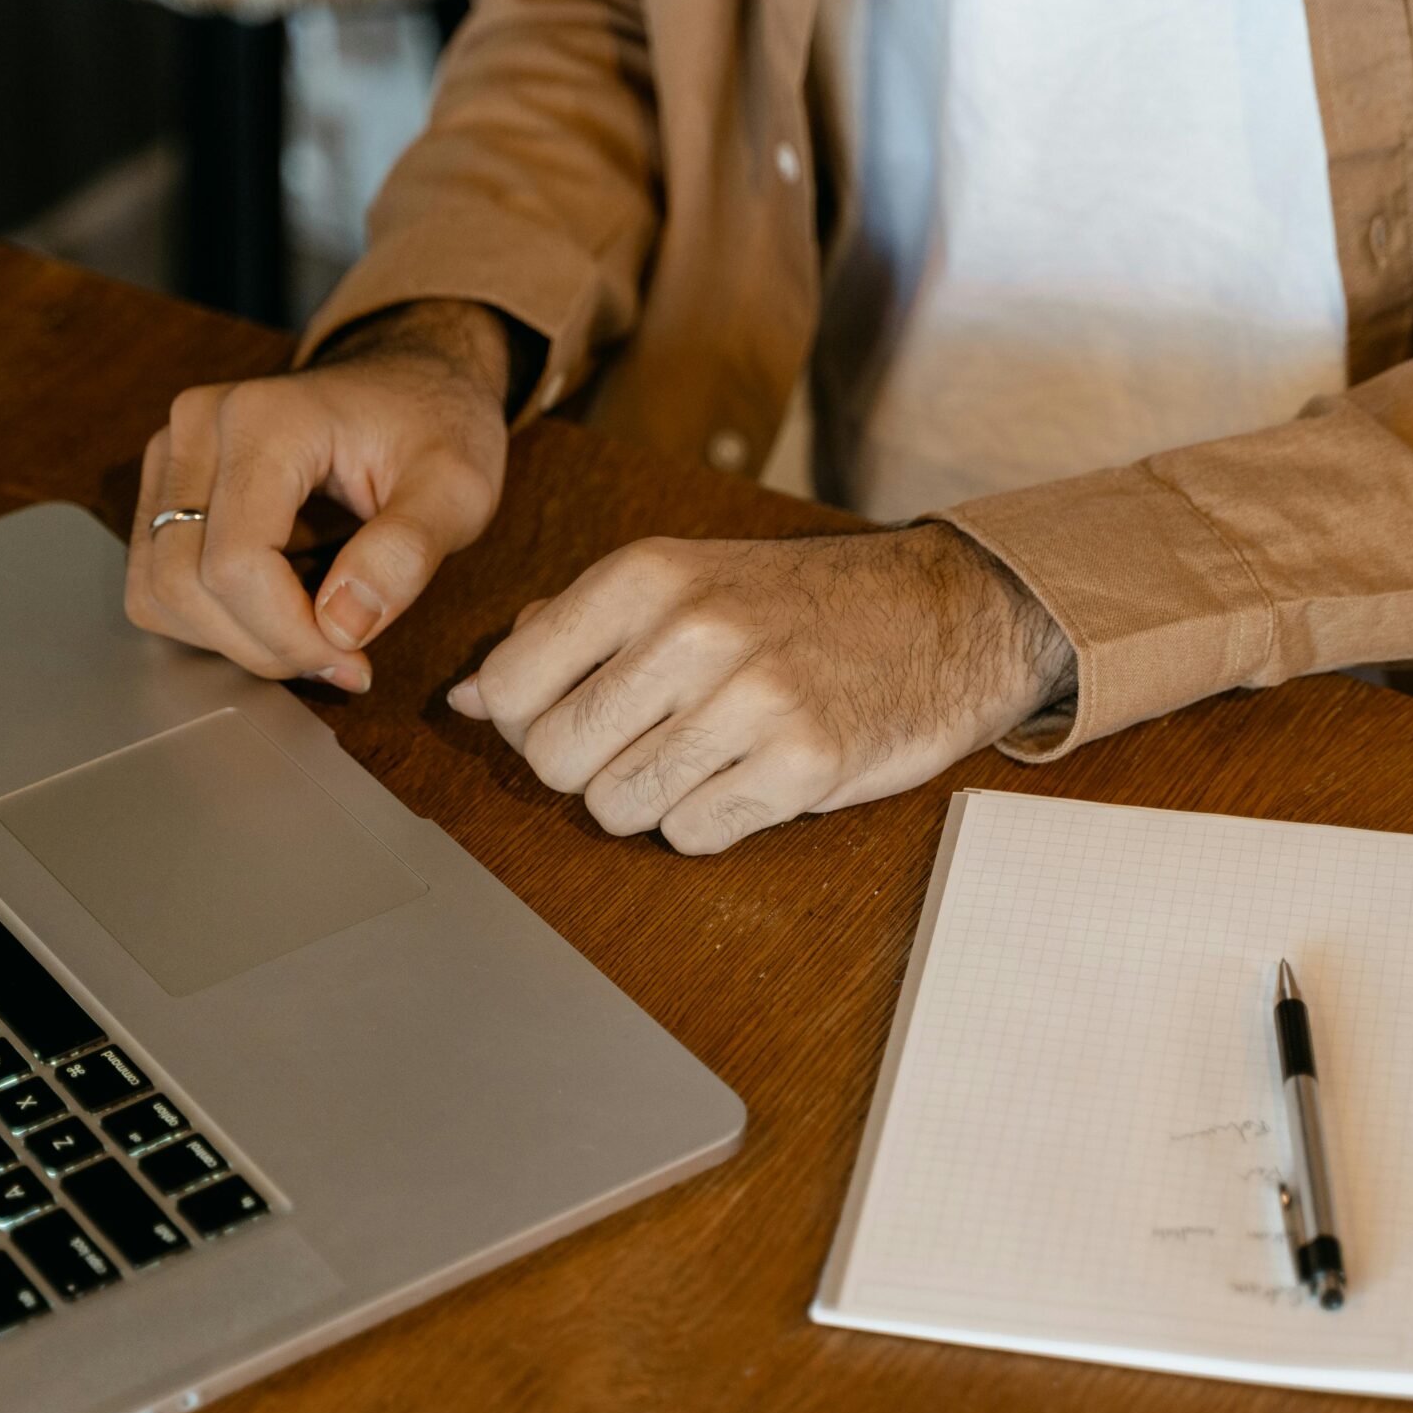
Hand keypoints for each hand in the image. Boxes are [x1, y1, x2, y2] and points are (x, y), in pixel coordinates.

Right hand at [125, 300, 513, 690]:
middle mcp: (198, 427)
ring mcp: (171, 453)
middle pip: (184, 583)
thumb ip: (407, 552)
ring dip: (233, 639)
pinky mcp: (164, 485)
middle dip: (264, 645)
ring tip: (311, 633)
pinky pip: (156, 583)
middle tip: (338, 657)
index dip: (289, 633)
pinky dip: (211, 620)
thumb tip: (341, 626)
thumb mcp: (457, 489)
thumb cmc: (436, 428)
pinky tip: (276, 610)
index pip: (236, 562)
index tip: (352, 660)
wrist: (409, 383)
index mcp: (265, 419)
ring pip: (158, 591)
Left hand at [448, 524, 1076, 852]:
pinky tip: (749, 778)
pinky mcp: (803, 764)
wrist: (943, 614)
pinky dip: (711, 822)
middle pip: (553, 759)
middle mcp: (693, 631)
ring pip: (617, 807)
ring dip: (651, 800)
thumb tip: (469, 699)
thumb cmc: (797, 605)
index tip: (567, 716)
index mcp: (646, 575)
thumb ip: (568, 632)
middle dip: (586, 769)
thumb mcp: (680, 582)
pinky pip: (692, 836)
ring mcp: (751, 699)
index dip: (523, 721)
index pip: (509, 686)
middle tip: (645, 744)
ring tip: (705, 757)